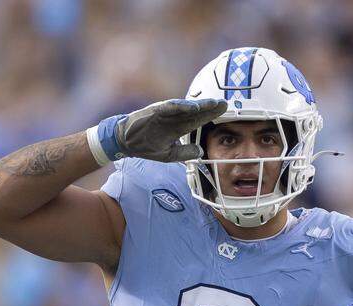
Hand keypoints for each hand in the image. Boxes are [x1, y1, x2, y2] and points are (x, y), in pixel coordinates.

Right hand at [89, 98, 227, 163]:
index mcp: (178, 127)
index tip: (226, 111)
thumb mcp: (169, 155)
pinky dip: (182, 107)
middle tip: (226, 104)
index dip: (211, 115)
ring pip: (186, 108)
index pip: (198, 120)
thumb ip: (185, 154)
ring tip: (213, 104)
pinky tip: (193, 107)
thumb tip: (200, 153)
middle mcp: (174, 118)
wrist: (126, 142)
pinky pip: (170, 108)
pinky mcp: (155, 111)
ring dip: (200, 105)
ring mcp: (165, 113)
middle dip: (210, 108)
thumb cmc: (146, 146)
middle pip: (196, 111)